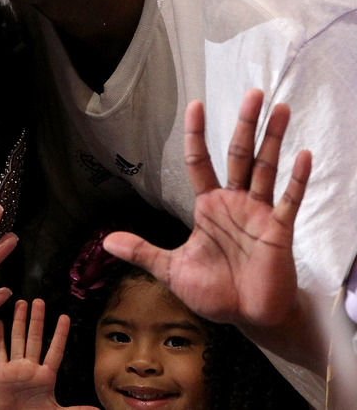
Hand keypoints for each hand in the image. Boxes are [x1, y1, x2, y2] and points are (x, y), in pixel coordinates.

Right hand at [0, 299, 93, 409]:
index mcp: (46, 376)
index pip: (55, 350)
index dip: (60, 335)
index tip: (64, 318)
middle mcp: (31, 368)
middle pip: (35, 339)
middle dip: (37, 320)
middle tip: (39, 302)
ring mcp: (15, 368)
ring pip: (18, 340)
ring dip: (19, 322)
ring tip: (21, 304)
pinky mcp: (1, 372)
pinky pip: (0, 351)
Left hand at [104, 89, 310, 329]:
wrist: (246, 316)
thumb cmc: (214, 291)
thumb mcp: (171, 269)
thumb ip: (142, 252)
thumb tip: (106, 242)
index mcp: (208, 206)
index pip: (201, 162)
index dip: (198, 135)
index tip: (196, 104)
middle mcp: (235, 203)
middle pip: (240, 155)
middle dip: (246, 125)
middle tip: (254, 93)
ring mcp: (259, 213)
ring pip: (266, 168)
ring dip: (274, 140)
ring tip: (280, 109)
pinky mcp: (279, 230)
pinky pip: (289, 200)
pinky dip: (297, 179)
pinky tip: (304, 156)